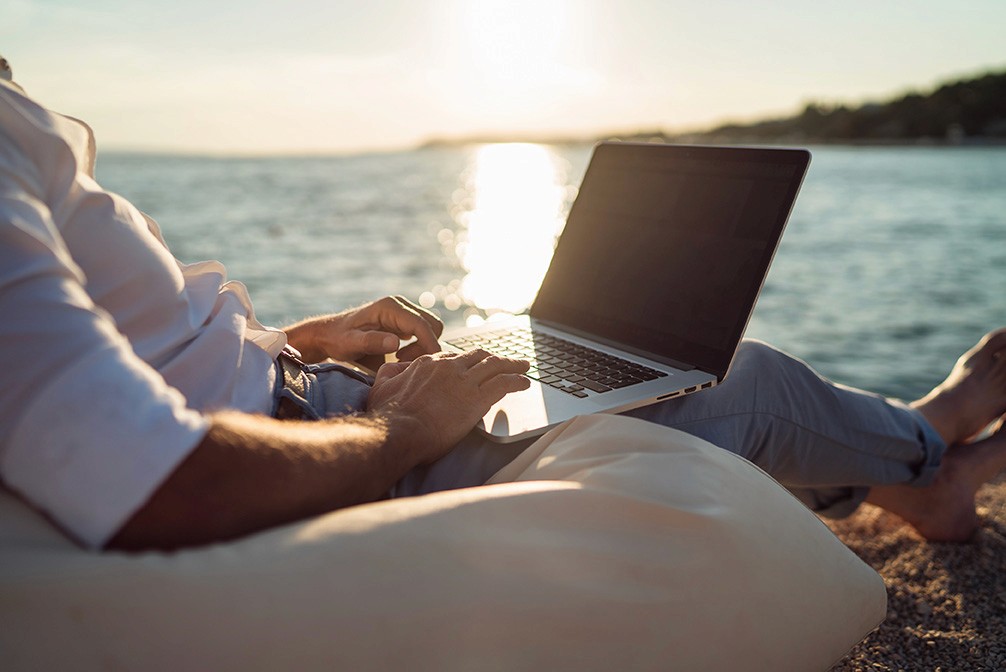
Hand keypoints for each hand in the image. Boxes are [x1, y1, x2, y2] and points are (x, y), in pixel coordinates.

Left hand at [283, 296, 443, 365]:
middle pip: (432, 325)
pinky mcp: (403, 321)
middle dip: (425, 346)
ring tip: (398, 360)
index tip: (428, 364)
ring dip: (422, 347)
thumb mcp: (350, 343)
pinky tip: (398, 356)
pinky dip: (418, 346)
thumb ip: (372, 342)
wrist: (329, 334)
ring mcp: (403, 312)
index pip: (421, 324)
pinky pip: (422, 333)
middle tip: (403, 363)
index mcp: (390, 307)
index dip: (429, 344)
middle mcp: (400, 305)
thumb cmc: (337, 339)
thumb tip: (396, 342)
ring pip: (430, 329)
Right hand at [367, 350, 529, 463]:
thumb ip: (390, 373)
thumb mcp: (382, 385)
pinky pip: (504, 383)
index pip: (453, 358)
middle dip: (494, 358)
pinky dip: (517, 381)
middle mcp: (448, 368)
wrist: (398, 431)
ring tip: (524, 366)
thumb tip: (396, 368)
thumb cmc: (387, 415)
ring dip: (513, 365)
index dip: (467, 362)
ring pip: (495, 366)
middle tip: (507, 360)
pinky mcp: (477, 398)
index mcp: (427, 364)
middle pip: (478, 357)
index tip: (475, 366)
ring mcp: (464, 381)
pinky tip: (525, 383)